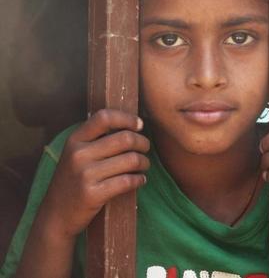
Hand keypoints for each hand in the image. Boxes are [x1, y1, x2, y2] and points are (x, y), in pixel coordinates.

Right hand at [40, 109, 150, 239]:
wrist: (56, 216)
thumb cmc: (72, 181)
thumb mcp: (75, 154)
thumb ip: (95, 139)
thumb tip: (131, 126)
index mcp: (75, 140)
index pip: (104, 117)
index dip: (127, 118)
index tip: (139, 125)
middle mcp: (79, 154)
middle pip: (125, 138)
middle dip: (143, 143)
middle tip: (146, 148)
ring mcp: (85, 174)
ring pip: (131, 160)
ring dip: (144, 162)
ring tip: (144, 165)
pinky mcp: (94, 194)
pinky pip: (128, 181)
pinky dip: (140, 179)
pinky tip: (140, 180)